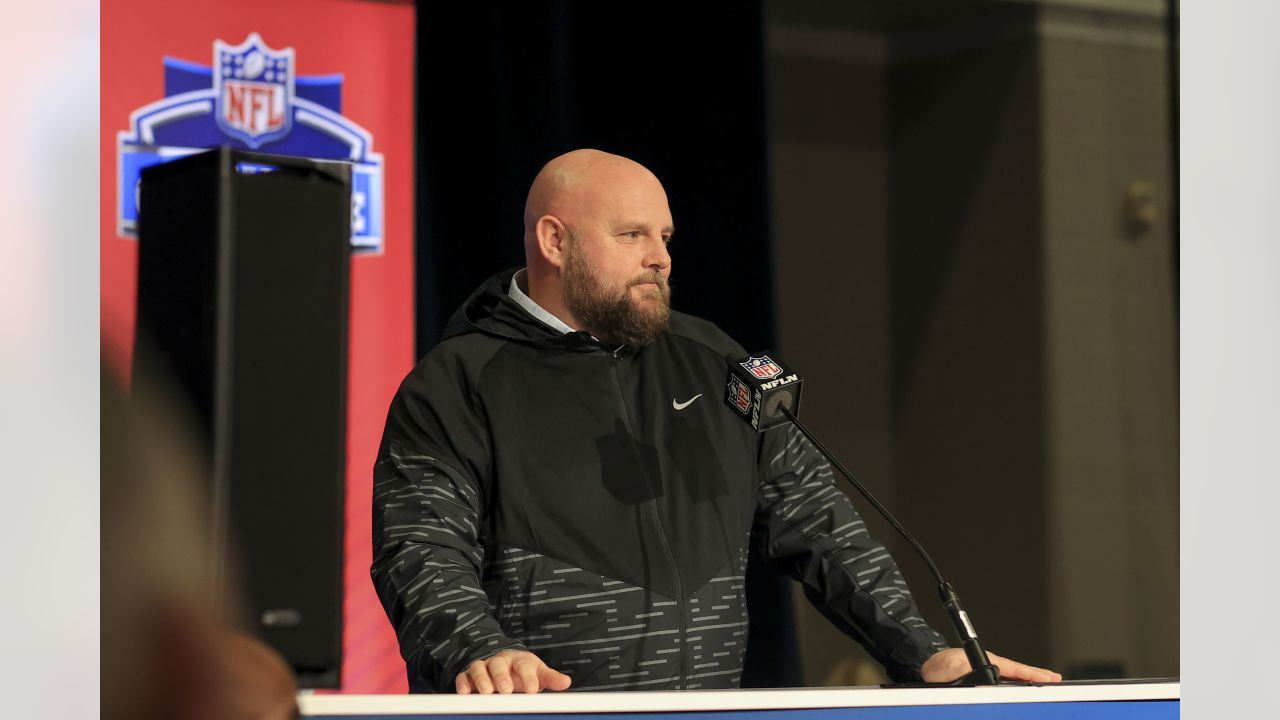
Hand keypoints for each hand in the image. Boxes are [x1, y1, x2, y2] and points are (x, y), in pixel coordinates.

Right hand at [455, 650, 571, 693]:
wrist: (504, 663)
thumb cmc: (522, 671)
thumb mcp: (538, 672)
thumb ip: (550, 678)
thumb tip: (566, 682)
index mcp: (519, 660)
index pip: (524, 666)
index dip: (529, 678)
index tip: (533, 690)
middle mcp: (500, 661)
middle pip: (499, 664)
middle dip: (502, 677)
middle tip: (506, 690)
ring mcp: (483, 667)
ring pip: (479, 668)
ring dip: (482, 679)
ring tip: (486, 692)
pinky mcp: (469, 675)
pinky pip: (463, 676)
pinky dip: (463, 683)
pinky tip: (465, 692)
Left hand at [921, 648, 1061, 683]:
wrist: (924, 666)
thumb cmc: (938, 664)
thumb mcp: (953, 669)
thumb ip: (970, 676)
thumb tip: (989, 687)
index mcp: (989, 660)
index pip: (1017, 669)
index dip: (1035, 674)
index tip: (1051, 678)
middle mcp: (991, 667)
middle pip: (1019, 676)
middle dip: (1038, 680)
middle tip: (1055, 684)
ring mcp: (987, 676)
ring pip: (1011, 684)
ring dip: (1027, 686)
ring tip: (1042, 692)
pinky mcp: (980, 685)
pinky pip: (1001, 691)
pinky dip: (1013, 694)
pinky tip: (1018, 699)